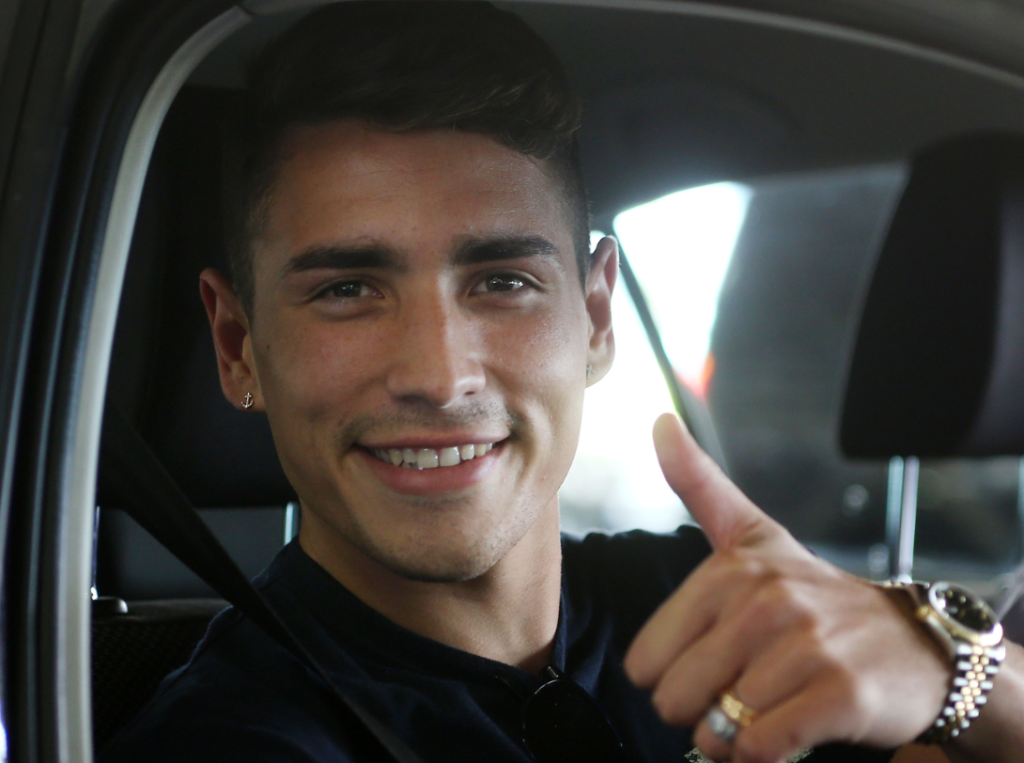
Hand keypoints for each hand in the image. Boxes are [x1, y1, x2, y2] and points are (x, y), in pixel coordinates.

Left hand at [623, 413, 949, 762]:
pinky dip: (763, 754)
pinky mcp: (840, 694)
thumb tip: (660, 423)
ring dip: (734, 737)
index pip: (648, 658)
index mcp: (732, 569)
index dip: (668, 677)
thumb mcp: (758, 535)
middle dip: (699, 710)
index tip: (704, 666)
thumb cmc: (818, 597)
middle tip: (736, 694)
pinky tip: (784, 732)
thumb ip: (701, 486)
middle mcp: (766, 601)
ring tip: (765, 710)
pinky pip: (763, 748)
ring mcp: (806, 646)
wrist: (916, 644)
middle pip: (676, 696)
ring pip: (720, 726)